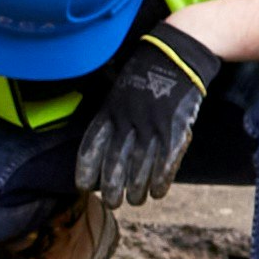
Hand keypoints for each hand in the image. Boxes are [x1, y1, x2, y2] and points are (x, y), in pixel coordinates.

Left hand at [71, 25, 225, 206]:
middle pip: (115, 162)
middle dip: (112, 187)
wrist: (175, 55)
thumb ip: (109, 118)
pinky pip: (165, 160)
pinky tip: (156, 193)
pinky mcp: (174, 128)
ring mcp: (151, 125)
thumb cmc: (144, 76)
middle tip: (112, 203)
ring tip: (133, 201)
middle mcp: (127, 120)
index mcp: (109, 111)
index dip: (87, 169)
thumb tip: (100, 148)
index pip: (92, 146)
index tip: (83, 186)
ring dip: (136, 189)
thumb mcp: (117, 93)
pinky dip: (161, 179)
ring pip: (140, 166)